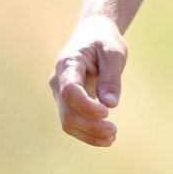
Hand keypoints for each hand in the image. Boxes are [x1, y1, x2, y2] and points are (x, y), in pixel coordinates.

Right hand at [50, 16, 127, 146]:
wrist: (93, 35)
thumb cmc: (104, 41)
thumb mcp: (113, 52)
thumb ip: (111, 77)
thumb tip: (110, 104)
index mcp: (68, 64)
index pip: (69, 91)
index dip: (86, 105)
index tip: (106, 112)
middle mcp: (58, 81)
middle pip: (67, 111)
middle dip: (89, 125)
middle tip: (114, 131)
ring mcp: (60, 93)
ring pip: (67, 121)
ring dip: (88, 134)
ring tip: (111, 138)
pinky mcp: (67, 102)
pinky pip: (72, 121)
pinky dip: (87, 132)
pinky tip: (106, 139)